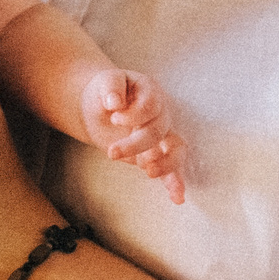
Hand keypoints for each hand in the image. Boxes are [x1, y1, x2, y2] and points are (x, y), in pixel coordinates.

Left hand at [82, 68, 186, 204]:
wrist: (101, 107)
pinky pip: (172, 169)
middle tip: (111, 152)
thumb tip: (114, 102)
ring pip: (176, 150)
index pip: (151, 105)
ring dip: (165, 163)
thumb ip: (111, 87)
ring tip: (147, 171)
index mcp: (151, 93)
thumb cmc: (105, 92)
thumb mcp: (105, 81)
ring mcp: (162, 136)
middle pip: (158, 131)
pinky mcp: (156, 154)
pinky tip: (177, 198)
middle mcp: (161, 114)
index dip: (134, 114)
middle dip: (136, 144)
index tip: (113, 118)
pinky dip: (175, 183)